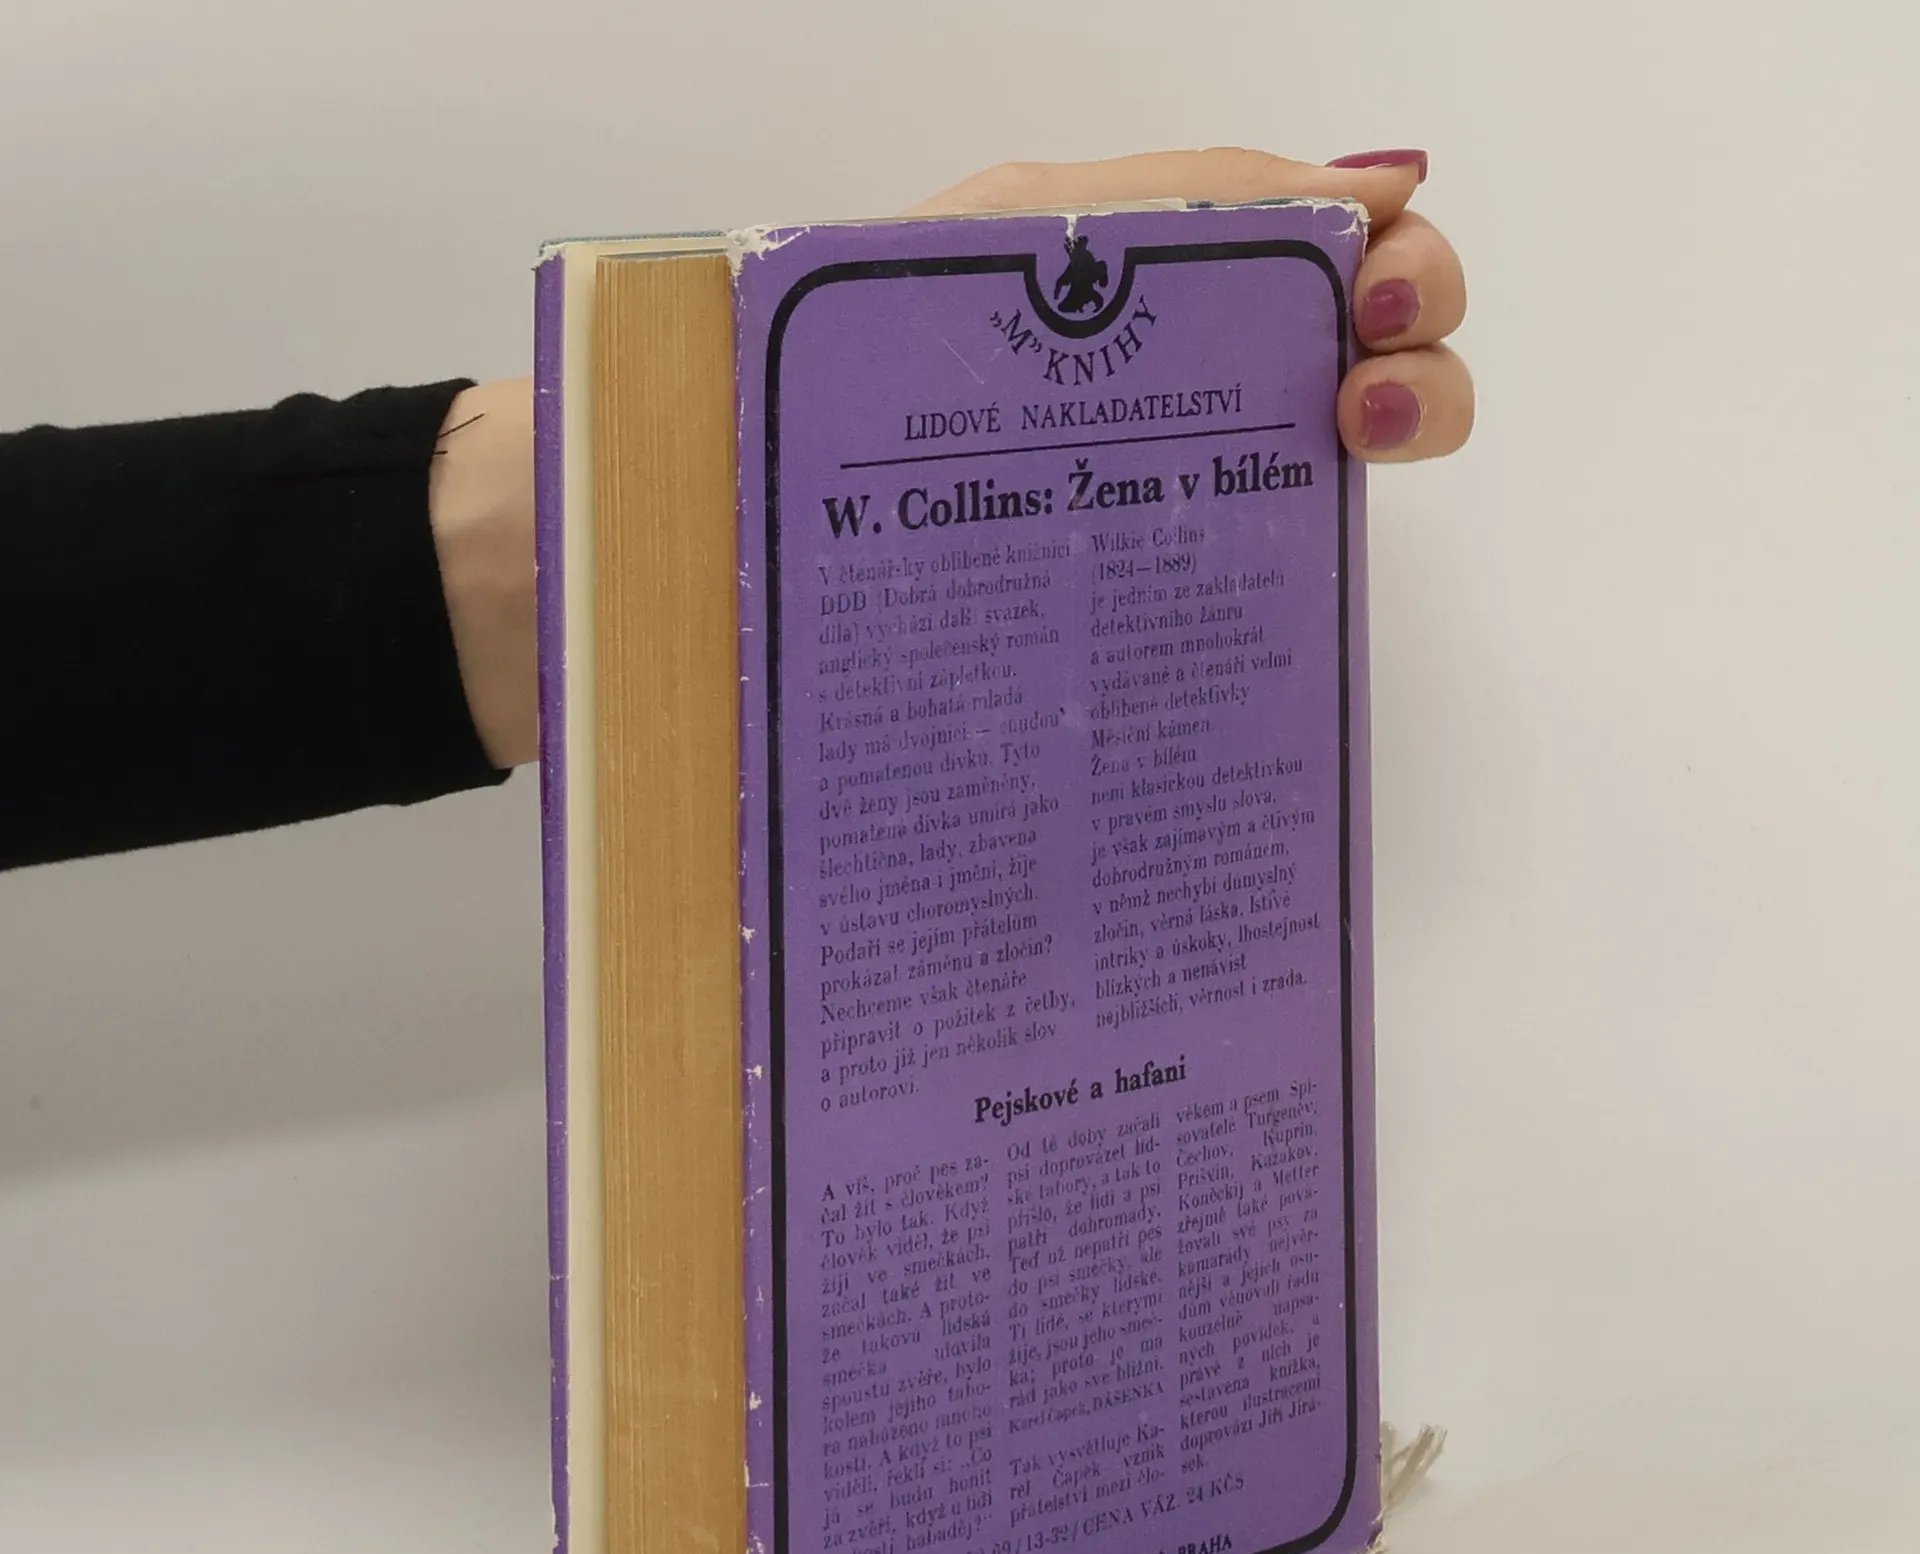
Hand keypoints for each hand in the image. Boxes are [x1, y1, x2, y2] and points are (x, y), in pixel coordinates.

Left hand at [443, 149, 1468, 768]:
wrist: (581, 580)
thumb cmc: (688, 422)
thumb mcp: (852, 287)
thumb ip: (1059, 228)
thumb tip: (1324, 181)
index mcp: (1029, 266)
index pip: (1244, 207)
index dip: (1360, 222)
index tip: (1382, 287)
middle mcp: (1077, 369)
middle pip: (1295, 317)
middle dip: (1398, 320)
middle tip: (1375, 390)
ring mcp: (1079, 487)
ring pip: (1270, 439)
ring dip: (1368, 418)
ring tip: (1359, 450)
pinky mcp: (1056, 597)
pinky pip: (1197, 566)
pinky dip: (1275, 559)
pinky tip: (1296, 586)